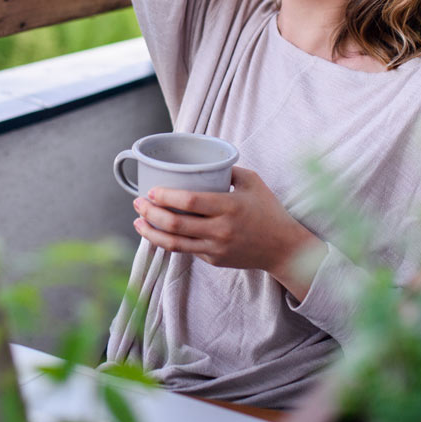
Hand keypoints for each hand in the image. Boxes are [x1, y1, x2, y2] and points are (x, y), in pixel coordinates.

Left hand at [132, 166, 327, 300]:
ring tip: (138, 222)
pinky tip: (157, 232)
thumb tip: (202, 161)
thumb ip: (227, 170)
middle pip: (175, 224)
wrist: (283, 248)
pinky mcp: (214, 260)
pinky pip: (186, 250)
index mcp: (229, 207)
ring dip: (151, 232)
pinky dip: (168, 241)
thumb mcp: (252, 182)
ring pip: (174, 244)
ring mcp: (216, 248)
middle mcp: (220, 230)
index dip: (166, 197)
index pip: (189, 202)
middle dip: (150, 213)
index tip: (151, 191)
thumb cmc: (268, 210)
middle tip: (138, 203)